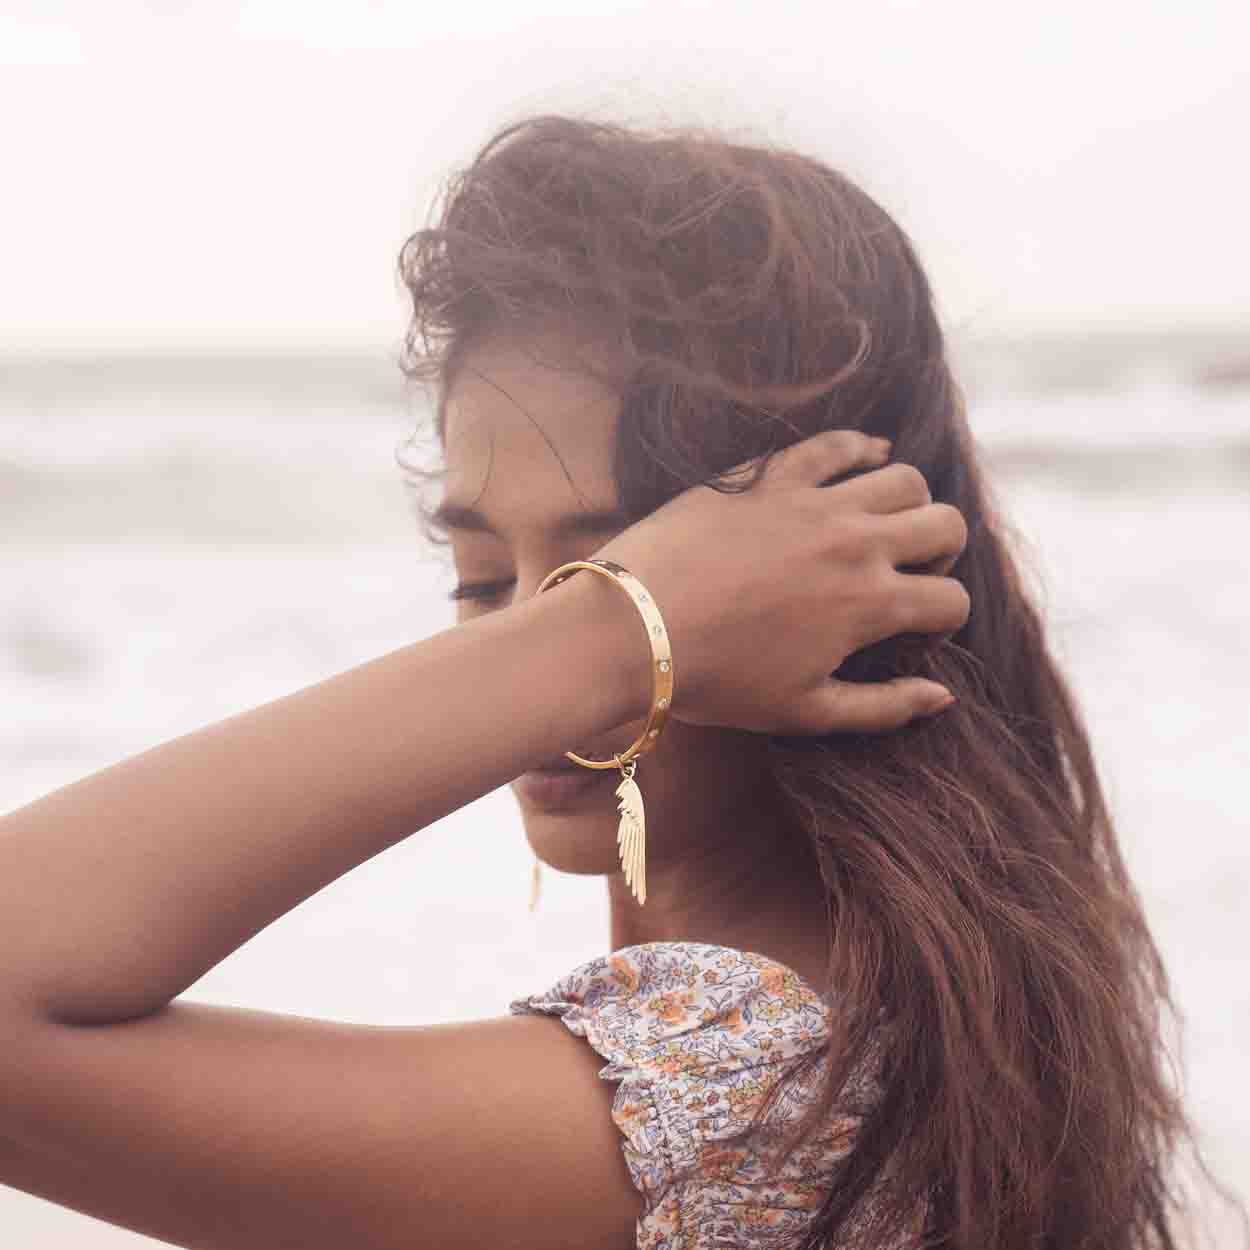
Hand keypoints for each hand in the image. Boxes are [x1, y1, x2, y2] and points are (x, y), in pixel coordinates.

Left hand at [591, 429, 969, 734]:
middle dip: (943, 550)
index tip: (913, 630)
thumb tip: (942, 696)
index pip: (950, 601)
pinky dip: (863, 447)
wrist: (633, 627)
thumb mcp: (804, 711)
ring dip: (910, 501)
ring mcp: (814, 501)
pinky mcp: (770, 475)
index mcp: (869, 605)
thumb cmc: (715, 679)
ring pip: (903, 478)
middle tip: (911, 570)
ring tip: (886, 523)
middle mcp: (855, 543)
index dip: (943, 619)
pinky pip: (836, 444)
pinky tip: (868, 456)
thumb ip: (883, 707)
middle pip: (945, 524)